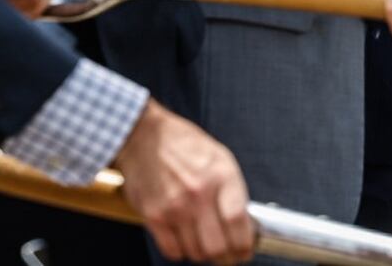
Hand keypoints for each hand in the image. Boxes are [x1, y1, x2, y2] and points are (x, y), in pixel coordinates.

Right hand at [112, 101, 252, 264]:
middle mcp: (198, 193)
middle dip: (226, 257)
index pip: (238, 221)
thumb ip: (232, 191)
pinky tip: (186, 242)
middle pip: (217, 245)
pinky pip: (172, 250)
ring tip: (207, 246)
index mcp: (221, 175)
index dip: (244, 244)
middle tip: (228, 256)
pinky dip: (182, 253)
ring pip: (195, 252)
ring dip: (204, 255)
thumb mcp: (221, 159)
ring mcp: (174, 207)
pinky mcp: (153, 216)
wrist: (145, 138)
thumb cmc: (186, 147)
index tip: (245, 251)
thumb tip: (244, 224)